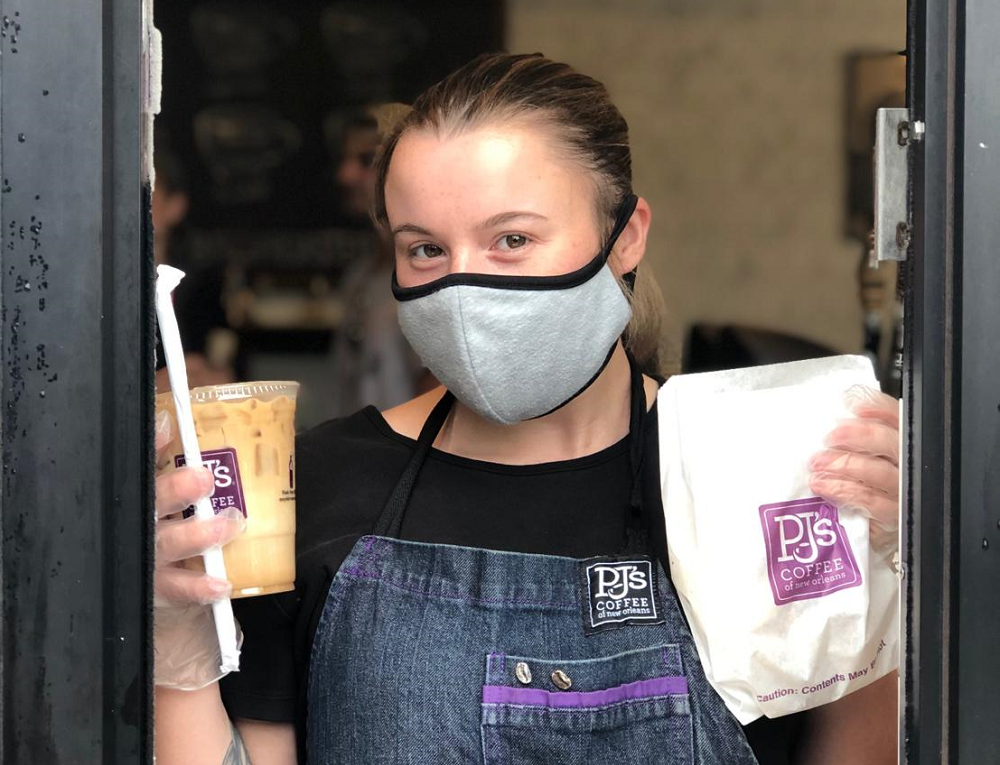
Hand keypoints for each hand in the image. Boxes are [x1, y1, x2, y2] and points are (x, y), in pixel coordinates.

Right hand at [155, 408, 244, 604]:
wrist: (147, 583)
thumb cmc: (156, 526)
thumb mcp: (159, 490)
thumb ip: (161, 456)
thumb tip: (166, 420)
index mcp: (138, 496)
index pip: (137, 466)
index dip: (150, 446)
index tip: (168, 428)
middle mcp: (136, 525)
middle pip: (148, 503)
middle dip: (174, 490)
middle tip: (202, 479)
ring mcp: (145, 558)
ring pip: (166, 544)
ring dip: (196, 534)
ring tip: (226, 525)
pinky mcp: (156, 590)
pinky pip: (177, 590)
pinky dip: (198, 587)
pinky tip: (219, 583)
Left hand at [808, 385, 899, 554]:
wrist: (875, 530)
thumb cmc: (865, 486)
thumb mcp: (861, 456)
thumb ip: (856, 435)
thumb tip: (842, 405)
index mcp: (905, 445)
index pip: (899, 419)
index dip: (880, 408)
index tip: (853, 405)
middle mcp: (910, 467)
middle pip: (894, 443)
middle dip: (861, 436)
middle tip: (830, 437)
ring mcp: (904, 493)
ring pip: (881, 472)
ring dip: (846, 464)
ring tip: (817, 462)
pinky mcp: (893, 518)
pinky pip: (870, 501)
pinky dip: (844, 491)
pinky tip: (822, 486)